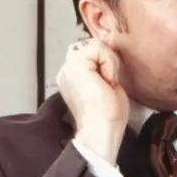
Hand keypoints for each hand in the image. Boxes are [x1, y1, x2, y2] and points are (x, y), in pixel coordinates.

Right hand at [57, 38, 128, 161]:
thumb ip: (104, 67)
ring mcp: (67, 67)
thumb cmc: (108, 117)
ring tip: (107, 83)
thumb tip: (109, 49)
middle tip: (110, 84)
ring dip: (109, 62)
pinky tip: (106, 80)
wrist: (102, 130)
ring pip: (96, 45)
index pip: (93, 53)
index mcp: (73, 77)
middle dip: (108, 61)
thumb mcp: (108, 84)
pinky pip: (98, 48)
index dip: (106, 62)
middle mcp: (67, 71)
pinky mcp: (74, 65)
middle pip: (94, 47)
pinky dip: (108, 62)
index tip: (110, 84)